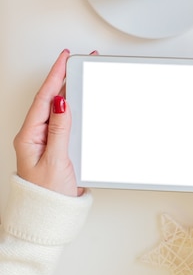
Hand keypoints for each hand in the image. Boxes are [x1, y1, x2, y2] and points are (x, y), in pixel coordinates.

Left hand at [13, 49, 83, 196]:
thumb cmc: (48, 194)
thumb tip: (62, 103)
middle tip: (75, 60)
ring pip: (58, 109)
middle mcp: (36, 136)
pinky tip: (79, 102)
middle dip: (62, 77)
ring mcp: (46, 141)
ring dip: (68, 91)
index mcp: (30, 136)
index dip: (55, 76)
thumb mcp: (55, 160)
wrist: (50, 215)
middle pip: (49, 99)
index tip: (65, 58)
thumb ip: (59, 130)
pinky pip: (65, 121)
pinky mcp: (58, 147)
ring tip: (78, 74)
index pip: (44, 99)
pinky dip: (73, 108)